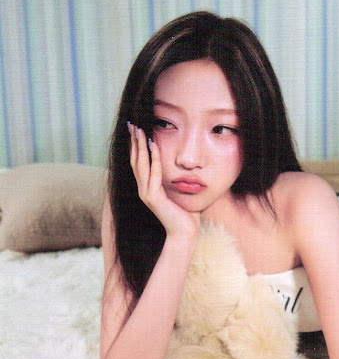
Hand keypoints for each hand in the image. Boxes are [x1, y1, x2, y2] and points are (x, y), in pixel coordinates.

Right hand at [129, 123, 199, 237]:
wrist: (185, 234)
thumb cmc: (186, 215)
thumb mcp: (180, 193)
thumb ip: (177, 180)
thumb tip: (186, 168)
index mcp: (148, 188)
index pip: (139, 163)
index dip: (136, 146)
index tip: (137, 130)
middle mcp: (144, 190)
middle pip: (135, 161)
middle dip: (134, 142)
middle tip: (132, 125)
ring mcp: (146, 194)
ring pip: (140, 165)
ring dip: (140, 147)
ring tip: (139, 131)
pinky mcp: (153, 198)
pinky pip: (152, 174)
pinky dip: (153, 159)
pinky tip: (153, 146)